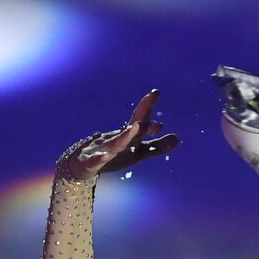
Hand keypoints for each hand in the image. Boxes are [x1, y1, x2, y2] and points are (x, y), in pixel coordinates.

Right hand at [63, 89, 179, 180]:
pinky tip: (105, 156)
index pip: (138, 120)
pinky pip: (94, 161)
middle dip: (140, 118)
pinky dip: (99, 158)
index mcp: (127, 137)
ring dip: (125, 136)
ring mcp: (102, 150)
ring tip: (137, 126)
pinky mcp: (90, 163)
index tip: (156, 92)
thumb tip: (177, 139)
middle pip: (129, 129)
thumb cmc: (112, 156)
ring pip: (115, 143)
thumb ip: (156, 147)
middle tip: (151, 102)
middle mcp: (116, 140)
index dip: (147, 107)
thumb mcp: (136, 153)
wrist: (80, 166)